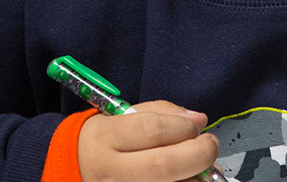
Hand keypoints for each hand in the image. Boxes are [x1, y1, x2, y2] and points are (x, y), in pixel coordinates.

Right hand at [77, 100, 221, 181]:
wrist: (76, 168)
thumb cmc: (107, 141)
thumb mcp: (123, 116)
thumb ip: (163, 112)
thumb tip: (198, 119)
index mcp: (106, 138)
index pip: (152, 130)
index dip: (182, 127)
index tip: (195, 126)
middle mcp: (112, 171)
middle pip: (165, 166)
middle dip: (199, 154)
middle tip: (209, 145)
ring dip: (198, 176)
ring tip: (202, 166)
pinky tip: (190, 178)